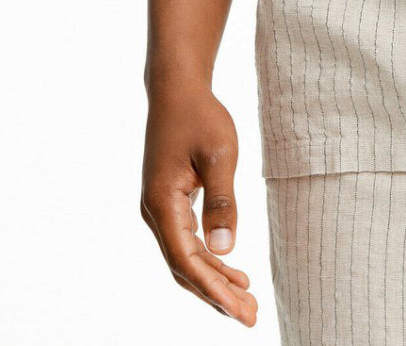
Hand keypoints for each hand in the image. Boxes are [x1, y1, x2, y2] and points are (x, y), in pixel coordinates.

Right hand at [141, 76, 257, 326]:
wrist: (177, 88)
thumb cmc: (200, 116)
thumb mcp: (218, 155)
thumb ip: (222, 202)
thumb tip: (226, 249)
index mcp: (163, 204)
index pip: (188, 261)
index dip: (214, 289)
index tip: (241, 310)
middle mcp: (155, 213)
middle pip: (185, 267)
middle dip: (216, 295)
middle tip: (251, 316)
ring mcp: (159, 209)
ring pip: (185, 258)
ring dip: (213, 281)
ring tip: (246, 301)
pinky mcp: (168, 202)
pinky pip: (186, 242)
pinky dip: (208, 260)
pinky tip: (231, 269)